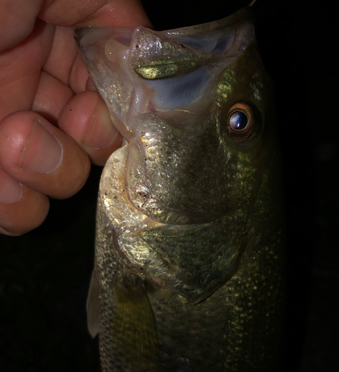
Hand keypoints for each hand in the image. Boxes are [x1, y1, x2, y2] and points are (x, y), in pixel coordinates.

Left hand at [0, 0, 149, 234]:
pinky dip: (17, 209)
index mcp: (58, 45)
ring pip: (62, 181)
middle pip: (98, 143)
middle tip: (63, 125)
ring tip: (12, 143)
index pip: (118, 90)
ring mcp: (13, 136)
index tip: (109, 111)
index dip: (124, 109)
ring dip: (52, 174)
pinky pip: (19, 209)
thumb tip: (147, 57)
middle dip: (89, 143)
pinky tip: (3, 184)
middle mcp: (40, 94)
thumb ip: (111, 11)